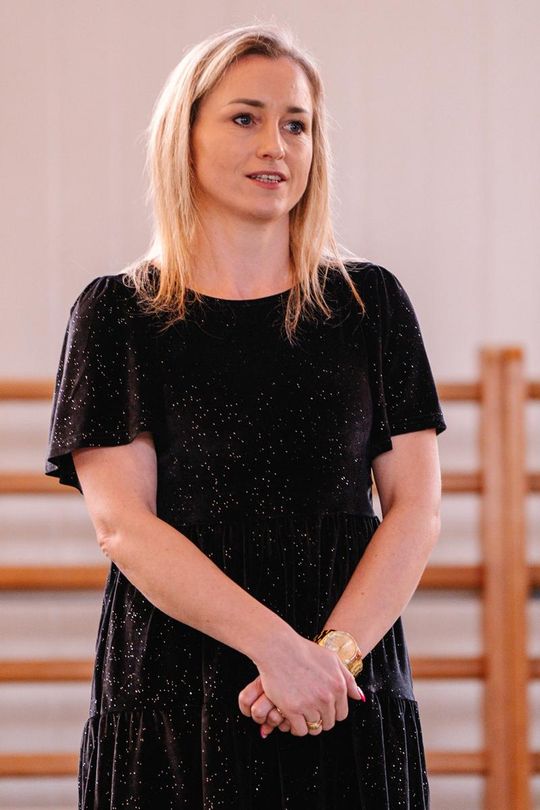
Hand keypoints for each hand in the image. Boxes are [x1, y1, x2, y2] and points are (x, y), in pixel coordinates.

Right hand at [238, 636, 365, 736]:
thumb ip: (348, 679)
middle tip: (309, 709)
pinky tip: (291, 718)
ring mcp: (309, 704)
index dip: (332, 712)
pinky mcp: (292, 709)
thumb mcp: (332, 659)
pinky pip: (299, 730)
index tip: (322, 707)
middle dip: (320, 718)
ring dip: (308, 723)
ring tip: (300, 713)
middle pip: (328, 723)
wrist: (279, 648)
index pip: (341, 714)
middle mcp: (326, 697)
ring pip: (314, 728)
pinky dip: (296, 727)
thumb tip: (359, 697)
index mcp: (338, 686)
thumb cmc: (305, 651)